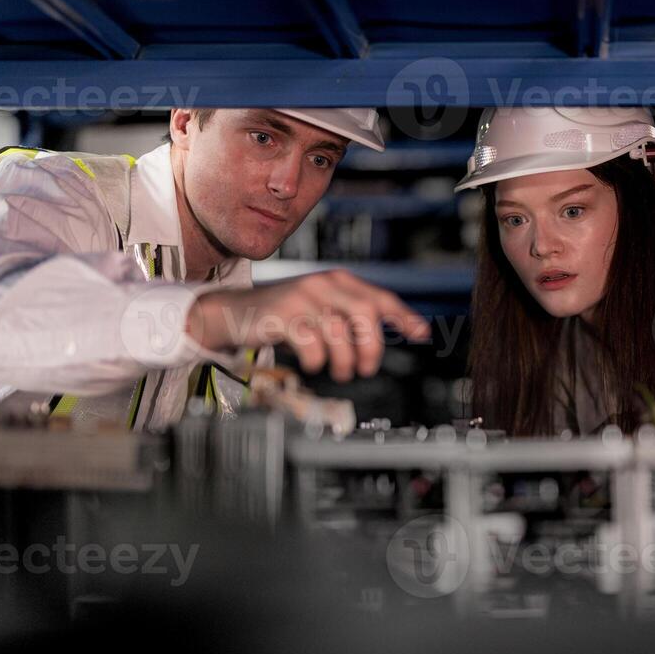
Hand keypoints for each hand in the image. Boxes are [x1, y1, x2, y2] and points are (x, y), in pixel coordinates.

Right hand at [185, 270, 430, 381]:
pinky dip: (316, 360)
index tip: (420, 333)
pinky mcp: (282, 315)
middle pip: (365, 313)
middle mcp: (323, 284)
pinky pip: (310, 342)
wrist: (234, 312)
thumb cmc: (282, 315)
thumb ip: (348, 318)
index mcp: (338, 281)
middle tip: (366, 368)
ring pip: (339, 332)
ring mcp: (302, 298)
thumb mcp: (320, 309)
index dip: (403, 316)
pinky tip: (312, 364)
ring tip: (340, 372)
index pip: (379, 297)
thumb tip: (380, 339)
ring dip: (344, 360)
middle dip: (371, 346)